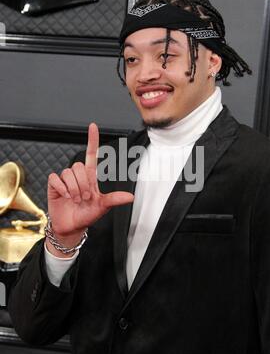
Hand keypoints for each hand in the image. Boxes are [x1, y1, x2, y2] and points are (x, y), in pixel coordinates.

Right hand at [47, 123, 133, 249]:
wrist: (72, 227)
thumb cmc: (87, 214)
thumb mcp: (103, 207)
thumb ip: (114, 199)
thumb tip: (130, 197)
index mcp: (91, 177)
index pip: (91, 154)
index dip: (92, 140)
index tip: (93, 126)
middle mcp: (78, 176)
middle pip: (79, 166)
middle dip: (84, 184)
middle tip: (85, 198)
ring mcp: (65, 180)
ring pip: (69, 172)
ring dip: (74, 188)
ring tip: (76, 199)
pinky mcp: (54, 185)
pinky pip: (56, 178)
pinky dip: (61, 188)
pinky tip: (65, 196)